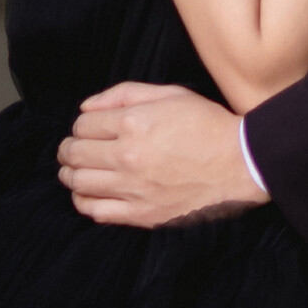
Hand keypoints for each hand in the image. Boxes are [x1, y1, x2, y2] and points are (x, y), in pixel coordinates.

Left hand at [58, 82, 266, 226]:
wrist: (239, 163)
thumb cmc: (206, 124)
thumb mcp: (170, 94)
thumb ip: (125, 93)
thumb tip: (86, 107)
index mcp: (134, 123)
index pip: (83, 125)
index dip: (82, 125)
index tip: (89, 129)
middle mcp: (127, 156)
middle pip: (75, 154)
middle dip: (68, 150)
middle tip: (72, 150)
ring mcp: (132, 188)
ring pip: (78, 184)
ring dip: (70, 175)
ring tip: (76, 170)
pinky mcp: (141, 214)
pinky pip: (96, 211)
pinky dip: (84, 201)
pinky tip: (89, 193)